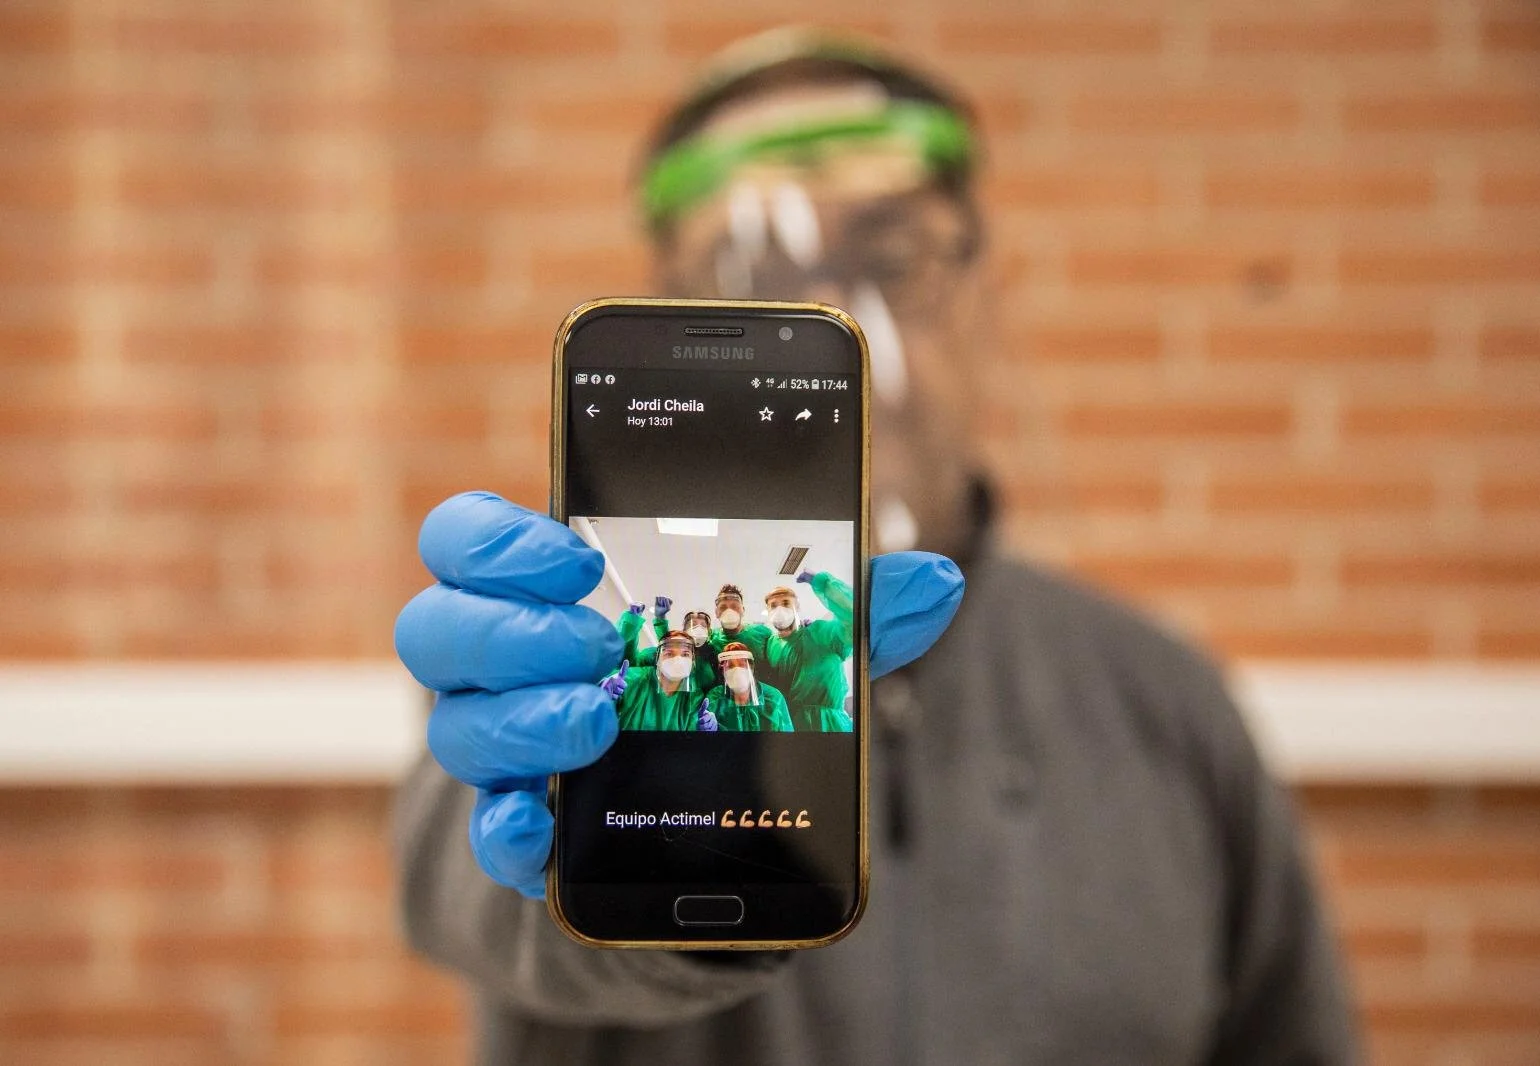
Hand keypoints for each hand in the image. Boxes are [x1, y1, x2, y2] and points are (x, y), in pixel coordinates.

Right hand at [395, 492, 964, 897]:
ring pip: (451, 728)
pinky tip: (544, 828)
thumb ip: (844, 612)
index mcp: (550, 593)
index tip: (577, 555)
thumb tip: (937, 580)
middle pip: (436, 630)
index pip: (465, 538)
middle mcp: (506, 666)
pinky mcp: (525, 832)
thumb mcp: (788, 646)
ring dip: (517, 721)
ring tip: (596, 719)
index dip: (495, 538)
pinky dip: (507, 831)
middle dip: (507, 632)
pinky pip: (483, 834)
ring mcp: (505, 750)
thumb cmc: (722, 694)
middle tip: (591, 644)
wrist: (685, 818)